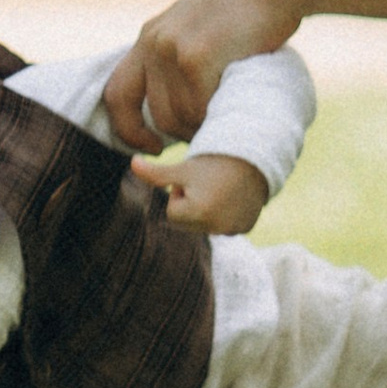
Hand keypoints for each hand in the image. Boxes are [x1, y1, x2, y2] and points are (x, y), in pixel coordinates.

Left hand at [101, 0, 301, 148]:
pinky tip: (235, 102)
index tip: (153, 146)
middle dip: (183, 133)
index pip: (117, 94)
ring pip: (179, 118)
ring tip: (228, 111)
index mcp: (150, 36)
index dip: (128, 129)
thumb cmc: (249, 8)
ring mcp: (172, 50)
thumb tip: (180, 106)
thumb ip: (182, 58)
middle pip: (156, 116)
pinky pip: (199, 110)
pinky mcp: (196, 58)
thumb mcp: (201, 28)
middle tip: (210, 129)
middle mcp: (154, 43)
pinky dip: (217, 117)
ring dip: (203, 126)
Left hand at [130, 149, 269, 233]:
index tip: (194, 180)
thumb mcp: (183, 168)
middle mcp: (217, 226)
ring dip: (207, 210)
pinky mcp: (245, 228)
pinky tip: (232, 197)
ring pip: (205, 225)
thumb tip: (132, 162)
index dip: (179, 193)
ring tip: (220, 189)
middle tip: (207, 184)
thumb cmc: (213, 162)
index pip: (172, 213)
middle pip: (188, 222)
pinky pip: (224, 227)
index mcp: (199, 212)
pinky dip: (225, 215)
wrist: (254, 158)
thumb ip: (156, 173)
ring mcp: (233, 229)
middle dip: (192, 204)